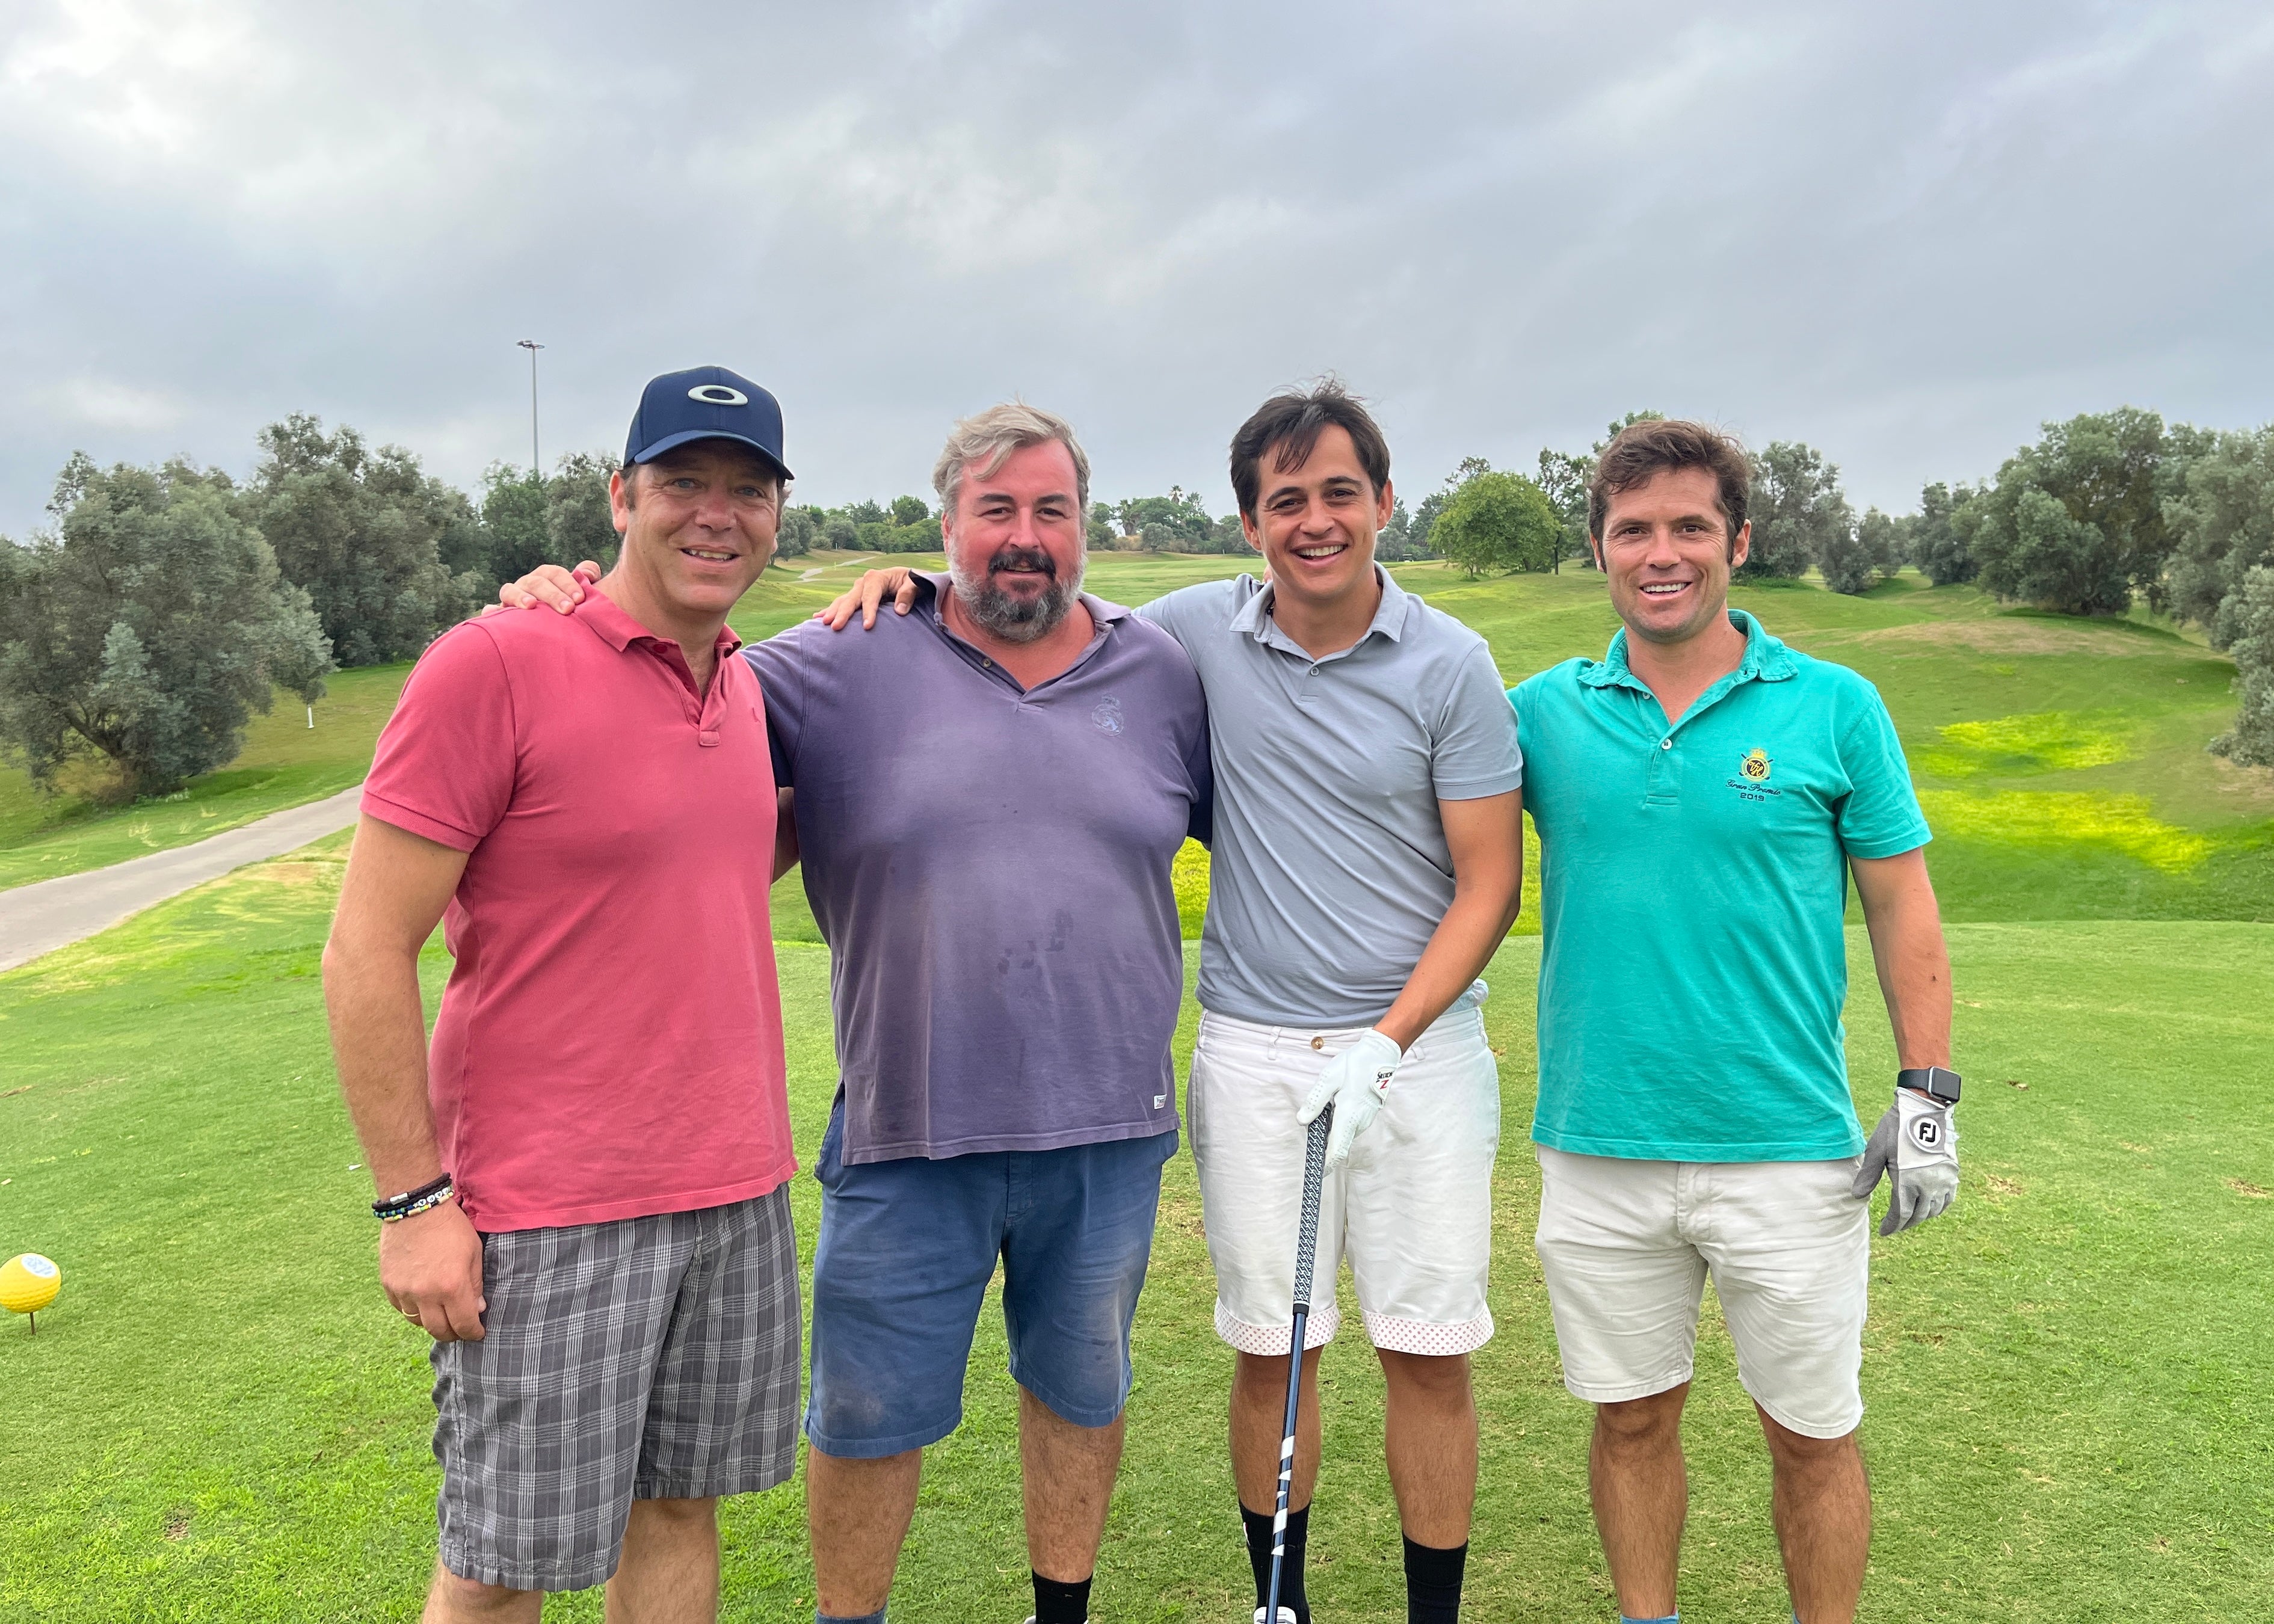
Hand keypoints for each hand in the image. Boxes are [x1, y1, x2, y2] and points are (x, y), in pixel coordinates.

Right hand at [378, 1198, 487, 1340]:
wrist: (416, 1207)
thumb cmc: (451, 1227)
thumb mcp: (474, 1252)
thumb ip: (476, 1284)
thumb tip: (477, 1309)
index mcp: (452, 1286)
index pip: (464, 1324)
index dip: (473, 1333)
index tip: (478, 1333)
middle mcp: (426, 1294)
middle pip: (439, 1330)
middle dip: (453, 1334)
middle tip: (460, 1329)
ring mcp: (404, 1290)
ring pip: (417, 1322)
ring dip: (432, 1322)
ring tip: (442, 1315)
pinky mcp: (388, 1284)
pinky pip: (401, 1308)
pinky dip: (413, 1310)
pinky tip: (423, 1301)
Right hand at [488, 560, 600, 614]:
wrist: (549, 630)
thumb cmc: (566, 609)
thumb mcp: (578, 595)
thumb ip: (586, 579)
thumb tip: (588, 573)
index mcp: (545, 577)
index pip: (554, 573)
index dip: (567, 583)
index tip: (580, 599)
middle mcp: (526, 585)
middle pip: (536, 582)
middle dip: (552, 594)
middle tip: (568, 609)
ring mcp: (511, 599)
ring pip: (510, 591)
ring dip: (520, 597)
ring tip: (531, 606)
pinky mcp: (500, 615)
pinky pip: (491, 612)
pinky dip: (490, 611)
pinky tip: (492, 613)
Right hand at [815, 567, 917, 629]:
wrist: (910, 579)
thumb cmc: (913, 582)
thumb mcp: (915, 584)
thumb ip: (908, 594)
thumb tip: (899, 610)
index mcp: (877, 578)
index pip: (871, 597)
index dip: (869, 611)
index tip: (867, 627)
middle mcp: (864, 582)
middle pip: (851, 599)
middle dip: (843, 613)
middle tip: (835, 627)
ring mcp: (858, 589)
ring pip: (843, 601)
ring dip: (832, 612)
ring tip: (822, 623)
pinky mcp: (856, 597)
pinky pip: (841, 604)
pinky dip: (830, 610)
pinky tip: (818, 618)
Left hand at [1297, 1029, 1402, 1168]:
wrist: (1381, 1054)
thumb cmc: (1355, 1064)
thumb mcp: (1329, 1078)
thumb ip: (1315, 1101)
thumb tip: (1302, 1120)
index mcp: (1349, 1115)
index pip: (1337, 1150)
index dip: (1327, 1164)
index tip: (1318, 1172)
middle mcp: (1359, 1122)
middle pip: (1340, 1143)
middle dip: (1325, 1143)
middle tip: (1312, 1128)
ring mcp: (1366, 1119)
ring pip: (1345, 1133)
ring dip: (1332, 1129)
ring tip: (1325, 1108)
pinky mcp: (1368, 1114)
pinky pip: (1351, 1125)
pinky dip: (1340, 1122)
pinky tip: (1336, 1104)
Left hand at [1852, 1087, 1958, 1234]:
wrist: (1925, 1110)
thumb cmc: (1896, 1128)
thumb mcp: (1877, 1150)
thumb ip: (1869, 1175)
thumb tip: (1857, 1196)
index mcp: (1907, 1182)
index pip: (1901, 1214)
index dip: (1892, 1225)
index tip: (1884, 1231)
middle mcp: (1928, 1186)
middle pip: (1918, 1215)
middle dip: (1905, 1224)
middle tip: (1894, 1226)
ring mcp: (1943, 1181)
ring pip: (1934, 1210)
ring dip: (1921, 1217)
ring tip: (1910, 1218)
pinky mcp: (1953, 1173)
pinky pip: (1948, 1199)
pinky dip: (1939, 1208)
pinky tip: (1931, 1207)